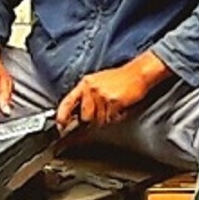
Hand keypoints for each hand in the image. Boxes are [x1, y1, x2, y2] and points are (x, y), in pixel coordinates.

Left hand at [55, 54, 170, 131]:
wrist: (138, 73)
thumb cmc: (119, 78)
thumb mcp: (97, 81)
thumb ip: (85, 95)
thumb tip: (75, 113)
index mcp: (84, 84)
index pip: (67, 102)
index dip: (61, 116)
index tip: (60, 126)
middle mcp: (91, 89)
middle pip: (85, 117)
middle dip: (93, 120)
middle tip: (103, 113)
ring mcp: (102, 95)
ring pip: (98, 120)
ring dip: (106, 118)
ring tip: (113, 107)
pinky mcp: (113, 101)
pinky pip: (111, 118)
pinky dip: (116, 116)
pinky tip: (120, 108)